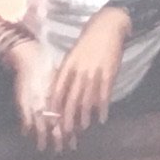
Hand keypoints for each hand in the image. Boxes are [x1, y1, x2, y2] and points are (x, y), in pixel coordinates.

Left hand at [34, 9, 125, 148]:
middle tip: (65, 132)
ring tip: (83, 127)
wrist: (107, 26)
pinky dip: (103, 108)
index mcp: (67, 67)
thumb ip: (67, 73)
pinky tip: (103, 118)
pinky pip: (104, 94)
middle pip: (71, 99)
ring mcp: (94, 73)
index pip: (57, 91)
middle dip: (68, 118)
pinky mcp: (109, 73)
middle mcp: (79, 71)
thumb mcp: (72, 56)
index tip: (51, 121)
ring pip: (87, 99)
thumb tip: (61, 92)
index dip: (54, 107)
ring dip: (85, 116)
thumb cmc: (87, 42)